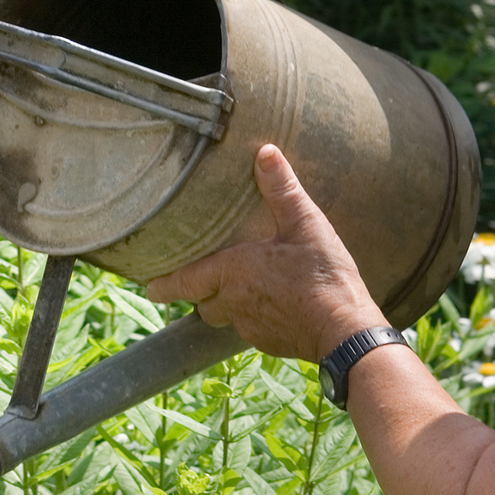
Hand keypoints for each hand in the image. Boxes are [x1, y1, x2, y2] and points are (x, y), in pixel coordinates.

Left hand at [145, 145, 385, 361]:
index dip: (164, 285)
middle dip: (200, 293)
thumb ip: (282, 189)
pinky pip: (251, 329)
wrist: (344, 330)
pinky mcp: (269, 343)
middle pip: (202, 303)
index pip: (183, 282)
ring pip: (225, 318)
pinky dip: (256, 317)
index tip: (150, 287)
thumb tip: (265, 151)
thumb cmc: (322, 276)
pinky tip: (276, 305)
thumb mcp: (305, 224)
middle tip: (202, 280)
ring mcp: (250, 327)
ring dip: (227, 305)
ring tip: (241, 290)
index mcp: (232, 272)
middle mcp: (233, 304)